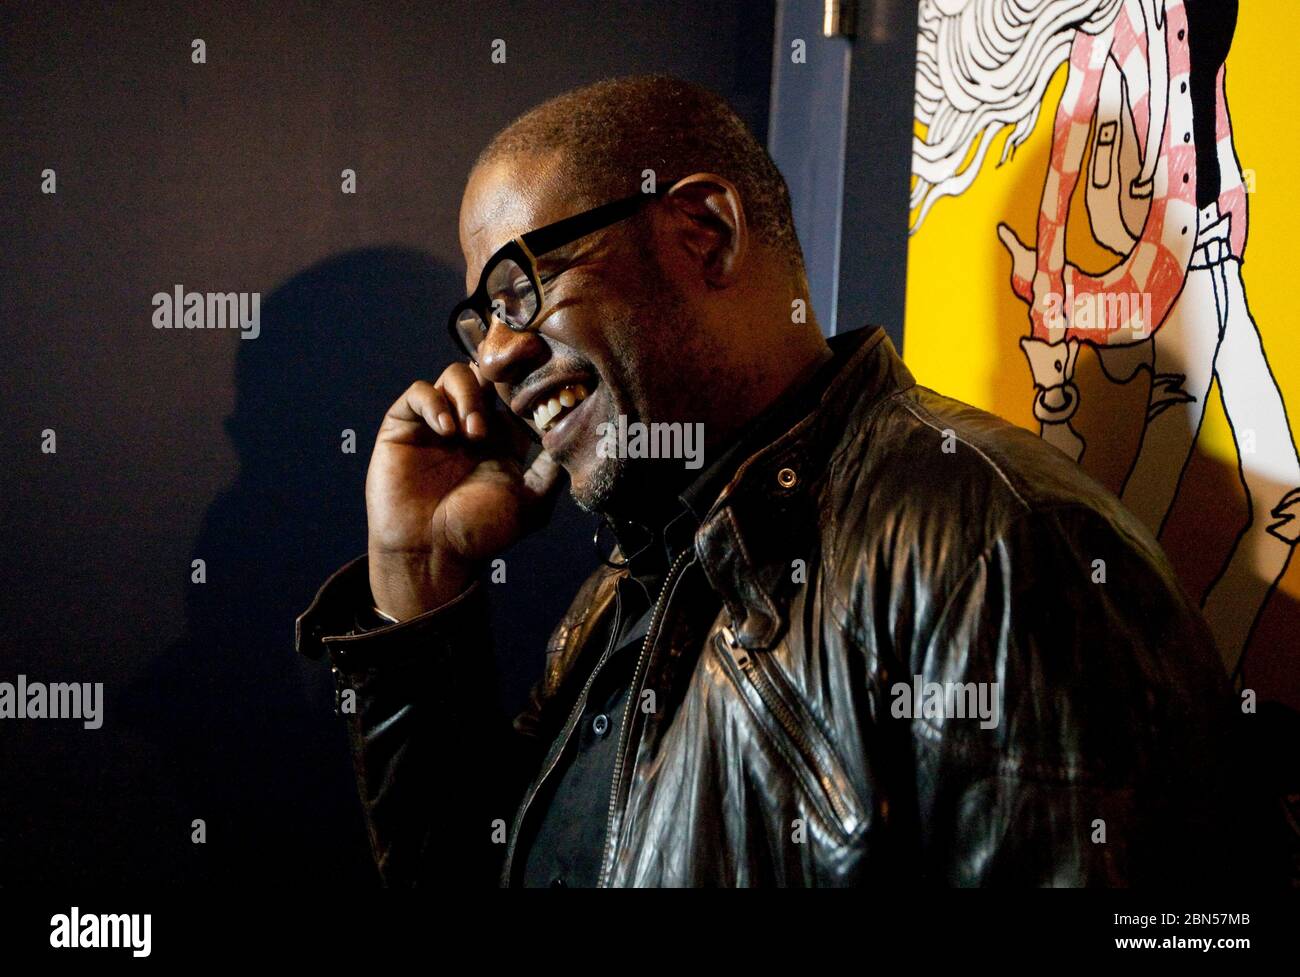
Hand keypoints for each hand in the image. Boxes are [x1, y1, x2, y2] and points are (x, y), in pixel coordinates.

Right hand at [365, 363, 562, 619]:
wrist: (430, 555)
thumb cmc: (479, 535)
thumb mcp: (530, 505)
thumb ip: (551, 471)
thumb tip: (573, 436)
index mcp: (503, 440)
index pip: (516, 394)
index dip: (526, 388)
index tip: (536, 396)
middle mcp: (471, 425)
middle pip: (488, 375)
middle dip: (498, 384)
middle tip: (503, 414)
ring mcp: (438, 423)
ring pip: (456, 375)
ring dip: (469, 395)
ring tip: (472, 433)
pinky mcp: (404, 426)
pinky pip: (419, 393)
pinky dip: (434, 403)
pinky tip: (446, 430)